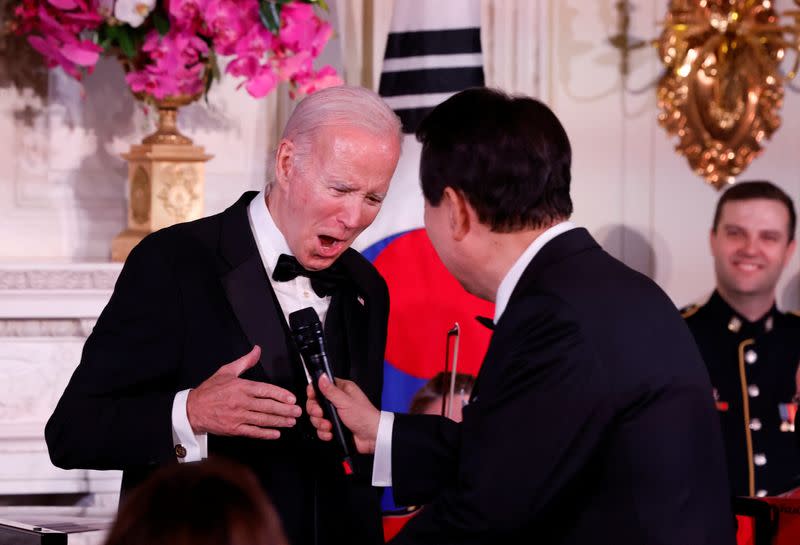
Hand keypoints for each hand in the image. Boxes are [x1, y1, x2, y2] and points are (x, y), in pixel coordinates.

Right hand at [187, 346, 301, 439]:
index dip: (280, 395)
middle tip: (298, 412)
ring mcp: (238, 417)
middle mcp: (241, 402)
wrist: (192, 410)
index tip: (292, 398)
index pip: (265, 390)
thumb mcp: (226, 371)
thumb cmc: (210, 390)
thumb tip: (257, 350)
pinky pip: (253, 432)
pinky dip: (265, 433)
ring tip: (291, 422)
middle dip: (285, 410)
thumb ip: (245, 361)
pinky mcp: (234, 429)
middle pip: (267, 406)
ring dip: (279, 421)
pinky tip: (276, 434)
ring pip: (262, 420)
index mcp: (241, 387)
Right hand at [306, 375, 379, 453]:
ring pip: (316, 417)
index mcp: (341, 390)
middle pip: (315, 403)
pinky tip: (331, 433)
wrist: (372, 437)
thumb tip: (321, 377)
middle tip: (321, 414)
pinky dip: (324, 432)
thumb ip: (331, 390)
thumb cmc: (365, 417)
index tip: (312, 397)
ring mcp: (335, 415)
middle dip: (316, 411)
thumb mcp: (346, 401)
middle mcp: (337, 401)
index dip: (313, 392)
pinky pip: (320, 429)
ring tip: (329, 426)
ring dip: (320, 423)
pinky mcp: (334, 427)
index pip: (321, 386)